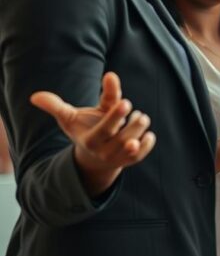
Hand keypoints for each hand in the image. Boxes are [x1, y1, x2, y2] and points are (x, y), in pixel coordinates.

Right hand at [30, 72, 155, 196]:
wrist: (94, 154)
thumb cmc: (83, 128)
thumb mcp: (71, 117)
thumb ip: (57, 106)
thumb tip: (35, 96)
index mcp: (90, 140)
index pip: (104, 130)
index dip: (115, 116)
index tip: (125, 101)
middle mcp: (104, 151)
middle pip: (123, 139)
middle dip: (133, 124)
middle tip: (138, 112)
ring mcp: (118, 157)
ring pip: (135, 145)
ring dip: (140, 128)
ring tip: (140, 117)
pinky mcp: (131, 159)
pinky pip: (142, 153)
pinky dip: (148, 142)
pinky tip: (147, 133)